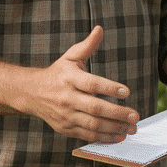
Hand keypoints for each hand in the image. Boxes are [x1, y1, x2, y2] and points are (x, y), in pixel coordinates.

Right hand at [26, 26, 139, 142]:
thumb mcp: (71, 57)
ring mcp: (65, 115)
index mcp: (70, 79)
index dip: (110, 88)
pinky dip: (103, 137)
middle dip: (117, 113)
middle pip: (95, 107)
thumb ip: (87, 45)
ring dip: (113, 128)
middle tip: (135, 115)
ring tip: (131, 128)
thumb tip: (100, 29)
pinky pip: (86, 135)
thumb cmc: (57, 73)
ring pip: (92, 124)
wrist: (30, 92)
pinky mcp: (65, 128)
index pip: (92, 84)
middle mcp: (67, 98)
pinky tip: (119, 135)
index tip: (127, 92)